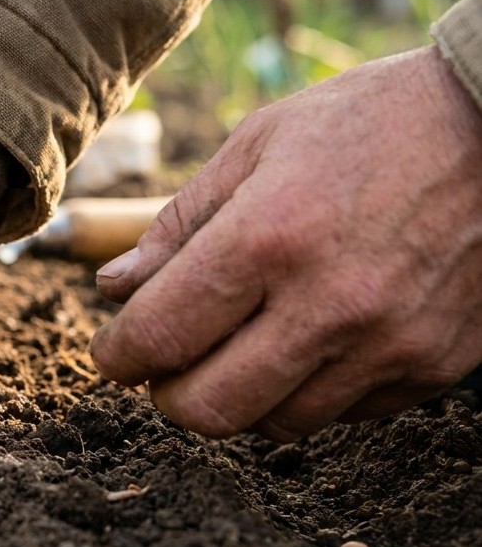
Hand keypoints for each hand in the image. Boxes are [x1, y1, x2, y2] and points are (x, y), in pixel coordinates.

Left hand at [91, 46, 481, 439]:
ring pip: (274, 424)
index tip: (114, 352)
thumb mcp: (260, 143)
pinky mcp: (432, 367)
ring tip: (241, 346)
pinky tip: (309, 343)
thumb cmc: (373, 122)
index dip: (117, 357)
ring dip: (239, 396)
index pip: (159, 336)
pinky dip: (307, 393)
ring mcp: (386, 344)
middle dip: (168, 394)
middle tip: (167, 364)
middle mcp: (326, 303)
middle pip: (207, 409)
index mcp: (268, 237)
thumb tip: (114, 288)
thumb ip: (179, 223)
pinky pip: (341, 415)